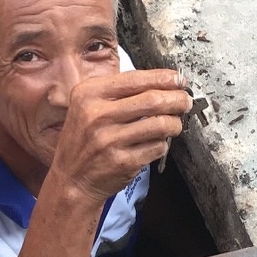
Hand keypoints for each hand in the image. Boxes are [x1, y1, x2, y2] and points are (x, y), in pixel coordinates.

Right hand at [48, 68, 192, 203]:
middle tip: (184, 101)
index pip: (135, 79)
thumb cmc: (84, 140)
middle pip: (152, 100)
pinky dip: (162, 145)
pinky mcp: (122, 161)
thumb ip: (119, 93)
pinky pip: (156, 147)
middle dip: (177, 99)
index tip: (178, 80)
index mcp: (88, 94)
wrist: (71, 179)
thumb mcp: (88, 107)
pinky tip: (156, 143)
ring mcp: (110, 140)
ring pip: (160, 125)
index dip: (163, 78)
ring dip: (174, 123)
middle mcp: (97, 115)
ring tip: (173, 124)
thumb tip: (162, 83)